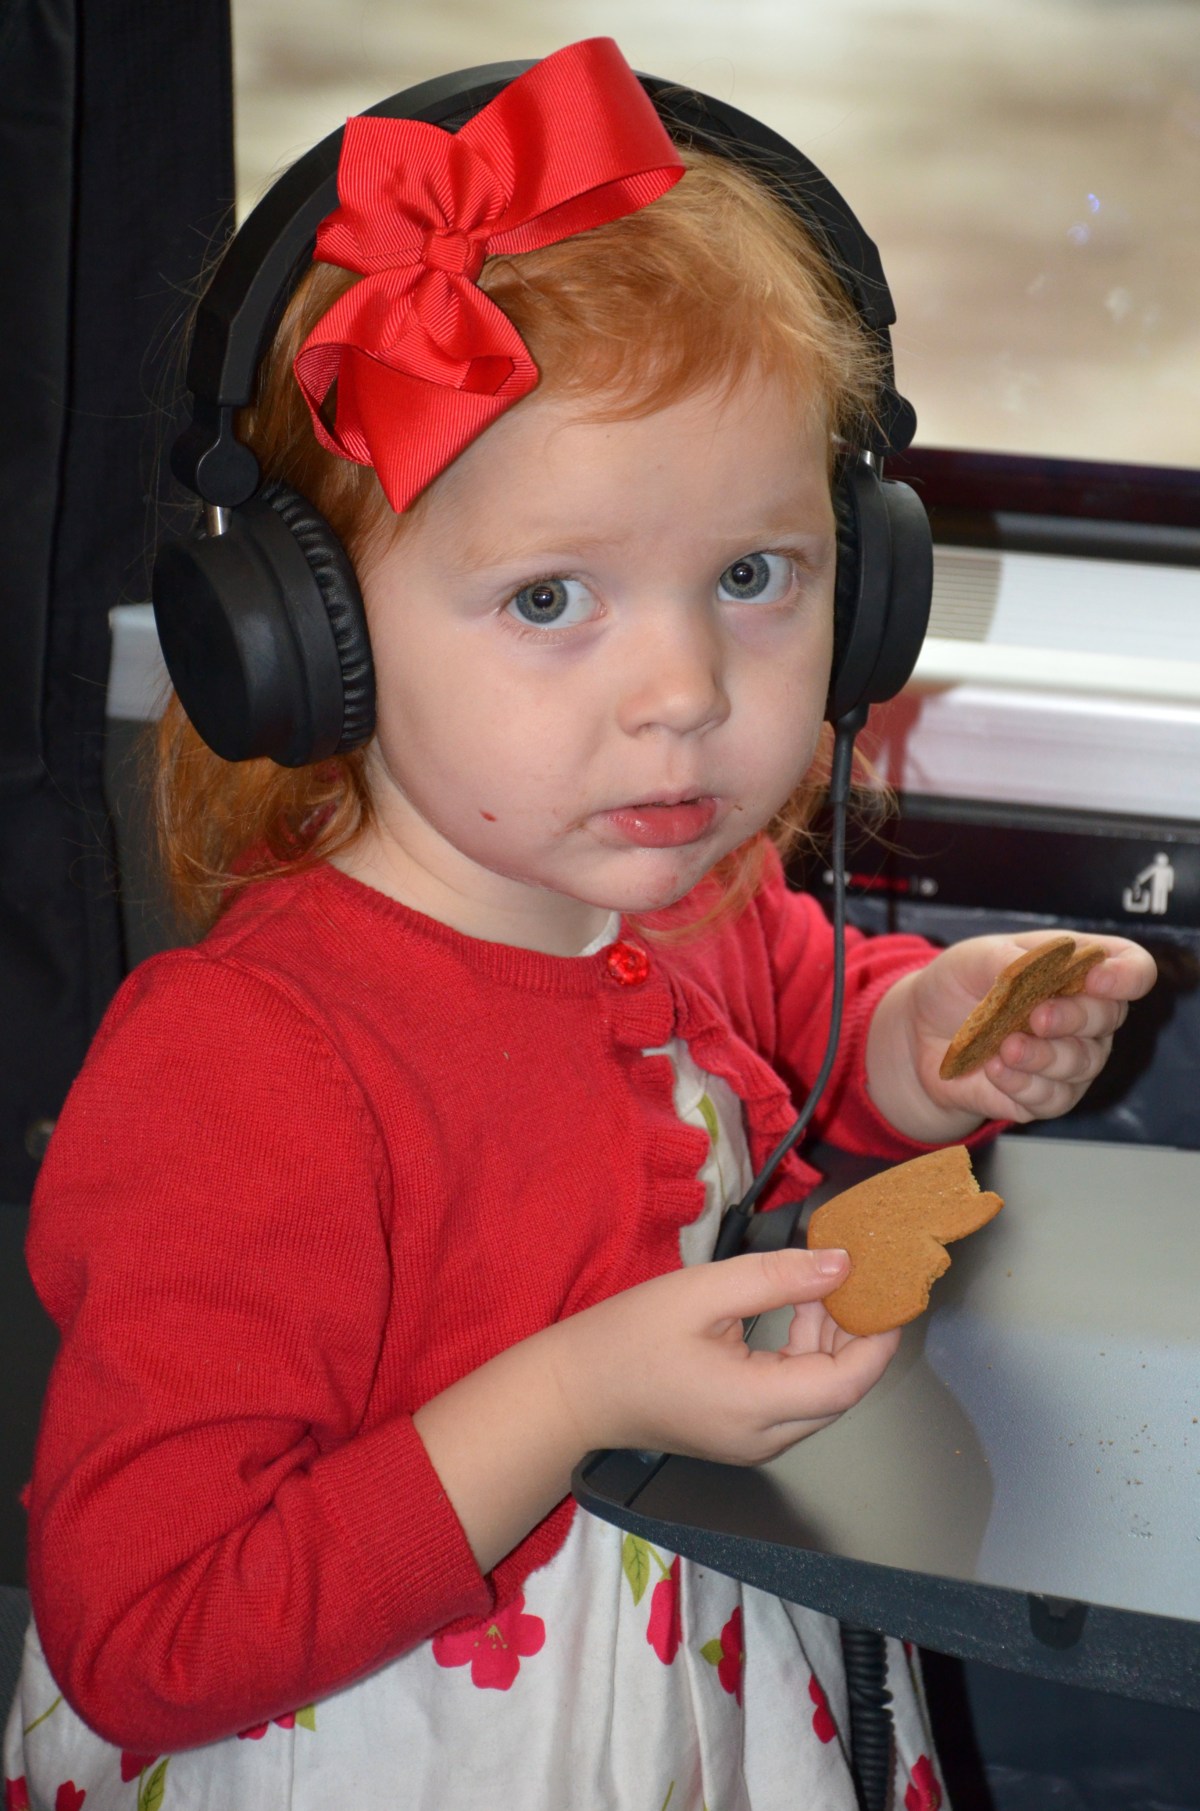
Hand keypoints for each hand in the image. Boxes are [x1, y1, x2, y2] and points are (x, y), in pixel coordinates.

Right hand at [551, 1247, 898, 1465]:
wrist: (574, 1391)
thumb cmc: (628, 1338)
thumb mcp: (703, 1292)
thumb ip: (777, 1279)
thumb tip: (842, 1266)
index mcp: (756, 1407)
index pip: (848, 1382)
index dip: (877, 1337)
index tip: (888, 1291)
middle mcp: (765, 1438)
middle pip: (839, 1391)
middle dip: (855, 1332)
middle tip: (854, 1275)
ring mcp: (754, 1443)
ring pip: (819, 1394)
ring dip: (829, 1341)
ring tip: (817, 1283)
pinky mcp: (741, 1435)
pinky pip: (793, 1398)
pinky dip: (804, 1355)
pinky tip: (794, 1311)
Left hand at [868, 932, 1157, 1140]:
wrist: (921, 1033)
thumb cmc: (959, 985)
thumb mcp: (975, 958)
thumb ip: (1012, 960)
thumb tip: (1042, 969)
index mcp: (1079, 969)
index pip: (1132, 969)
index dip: (1126, 975)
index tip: (1096, 979)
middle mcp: (1086, 1016)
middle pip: (1110, 1018)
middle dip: (1075, 1017)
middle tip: (1036, 1017)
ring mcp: (1072, 1058)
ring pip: (1083, 1063)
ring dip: (1044, 1056)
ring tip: (1005, 1046)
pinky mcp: (1048, 1096)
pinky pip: (1053, 1098)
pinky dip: (1023, 1084)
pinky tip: (995, 1070)